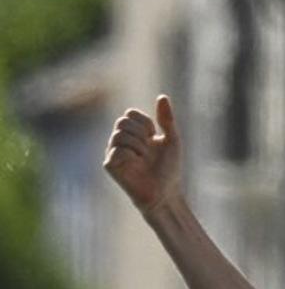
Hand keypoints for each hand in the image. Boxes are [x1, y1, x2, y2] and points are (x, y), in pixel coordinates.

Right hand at [102, 95, 182, 213]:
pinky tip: (136, 167)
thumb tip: (162, 96)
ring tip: (144, 161)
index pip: (130, 113)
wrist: (166, 192)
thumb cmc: (170, 169)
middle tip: (149, 152)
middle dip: (141, 134)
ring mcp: (113, 152)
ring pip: (120, 135)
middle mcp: (120, 140)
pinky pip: (117, 150)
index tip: (153, 137)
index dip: (145, 123)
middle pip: (122, 121)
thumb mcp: (172, 140)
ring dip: (139, 148)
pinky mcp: (109, 164)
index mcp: (134, 133)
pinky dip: (132, 157)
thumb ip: (167, 119)